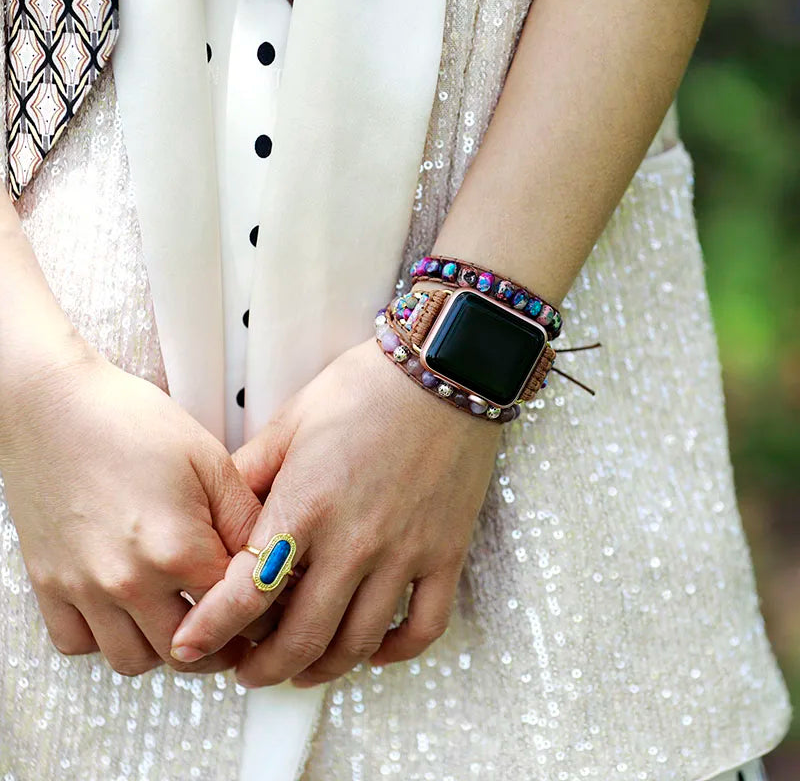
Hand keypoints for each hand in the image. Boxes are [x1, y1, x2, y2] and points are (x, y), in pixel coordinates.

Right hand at [0, 346, 262, 675]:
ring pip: (132, 660)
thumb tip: (272, 560)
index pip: (236, 612)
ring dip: (165, 649)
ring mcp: (83, 588)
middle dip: (220, 646)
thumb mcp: (211, 462)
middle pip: (187, 653)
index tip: (270, 612)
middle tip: (235, 627)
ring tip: (183, 619)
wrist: (56, 405)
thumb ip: (246, 519)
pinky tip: (127, 610)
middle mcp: (128, 581)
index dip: (262, 615)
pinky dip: (105, 639)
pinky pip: (76, 644)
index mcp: (178, 550)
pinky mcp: (48, 583)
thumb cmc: (134, 422)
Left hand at [170, 337, 500, 687]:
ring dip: (322, 669)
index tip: (190, 648)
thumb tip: (217, 513)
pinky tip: (374, 649)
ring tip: (301, 670)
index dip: (212, 629)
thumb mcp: (292, 421)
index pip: (246, 590)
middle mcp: (354, 541)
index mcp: (306, 506)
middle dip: (264, 668)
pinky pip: (424, 626)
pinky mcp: (445, 553)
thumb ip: (250, 473)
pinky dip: (396, 651)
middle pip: (301, 636)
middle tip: (248, 671)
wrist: (444, 372)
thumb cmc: (365, 388)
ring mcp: (404, 552)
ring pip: (358, 642)